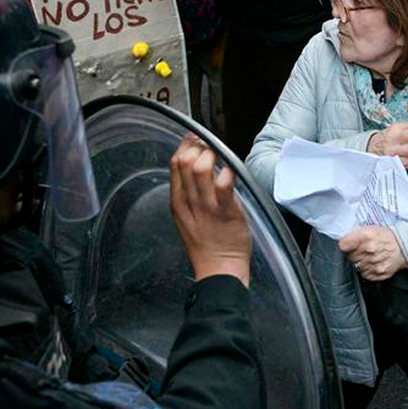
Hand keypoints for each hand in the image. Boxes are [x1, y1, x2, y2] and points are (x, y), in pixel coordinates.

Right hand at [169, 134, 251, 285]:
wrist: (219, 269)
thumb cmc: (207, 245)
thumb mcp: (187, 218)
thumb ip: (190, 195)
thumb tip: (198, 170)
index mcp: (177, 202)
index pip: (174, 164)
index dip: (185, 146)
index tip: (196, 138)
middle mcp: (189, 201)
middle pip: (185, 161)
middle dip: (198, 146)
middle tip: (211, 145)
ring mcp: (206, 205)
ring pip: (201, 167)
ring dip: (212, 155)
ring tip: (221, 155)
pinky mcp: (226, 210)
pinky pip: (225, 182)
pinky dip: (229, 170)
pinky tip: (233, 168)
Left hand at [338, 226, 407, 280]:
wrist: (404, 248)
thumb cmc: (387, 237)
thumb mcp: (371, 228)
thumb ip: (356, 234)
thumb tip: (343, 241)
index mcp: (366, 236)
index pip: (343, 245)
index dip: (344, 245)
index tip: (346, 245)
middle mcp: (369, 250)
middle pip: (349, 257)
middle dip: (353, 254)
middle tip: (362, 250)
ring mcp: (374, 263)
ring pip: (356, 267)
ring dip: (360, 263)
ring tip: (369, 257)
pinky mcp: (378, 274)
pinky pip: (364, 275)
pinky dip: (367, 270)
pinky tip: (373, 264)